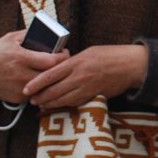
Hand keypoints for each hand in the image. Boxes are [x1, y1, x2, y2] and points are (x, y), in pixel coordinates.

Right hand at [0, 29, 67, 103]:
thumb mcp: (10, 39)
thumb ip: (29, 35)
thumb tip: (48, 33)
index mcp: (21, 58)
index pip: (53, 61)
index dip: (63, 56)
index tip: (64, 52)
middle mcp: (22, 75)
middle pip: (52, 75)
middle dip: (60, 67)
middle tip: (60, 61)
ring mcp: (21, 89)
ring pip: (46, 85)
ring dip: (51, 78)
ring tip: (49, 69)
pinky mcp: (19, 99)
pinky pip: (36, 92)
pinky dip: (40, 86)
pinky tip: (38, 78)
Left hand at [23, 43, 147, 106]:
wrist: (131, 65)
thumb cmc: (110, 55)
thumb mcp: (89, 52)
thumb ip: (73, 62)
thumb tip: (58, 69)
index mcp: (76, 62)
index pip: (50, 74)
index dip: (36, 83)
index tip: (26, 89)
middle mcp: (79, 76)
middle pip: (54, 90)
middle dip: (41, 97)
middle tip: (32, 100)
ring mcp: (87, 88)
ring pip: (63, 100)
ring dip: (50, 104)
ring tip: (42, 105)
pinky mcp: (94, 96)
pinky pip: (75, 103)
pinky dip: (65, 105)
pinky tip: (59, 105)